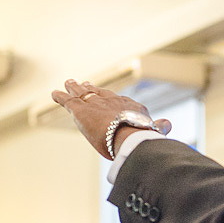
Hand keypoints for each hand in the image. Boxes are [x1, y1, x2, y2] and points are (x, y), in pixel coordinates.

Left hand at [50, 80, 170, 159]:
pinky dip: (61, 97)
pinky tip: (54, 93)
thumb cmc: (144, 139)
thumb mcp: (153, 132)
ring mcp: (96, 104)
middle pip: (99, 93)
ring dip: (74, 88)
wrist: (130, 135)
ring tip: (69, 83)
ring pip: (83, 93)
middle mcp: (112, 101)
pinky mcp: (81, 110)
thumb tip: (169, 125)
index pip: (117, 100)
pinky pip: (68, 101)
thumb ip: (159, 128)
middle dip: (91, 88)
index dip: (110, 97)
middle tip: (84, 83)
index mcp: (130, 107)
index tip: (105, 94)